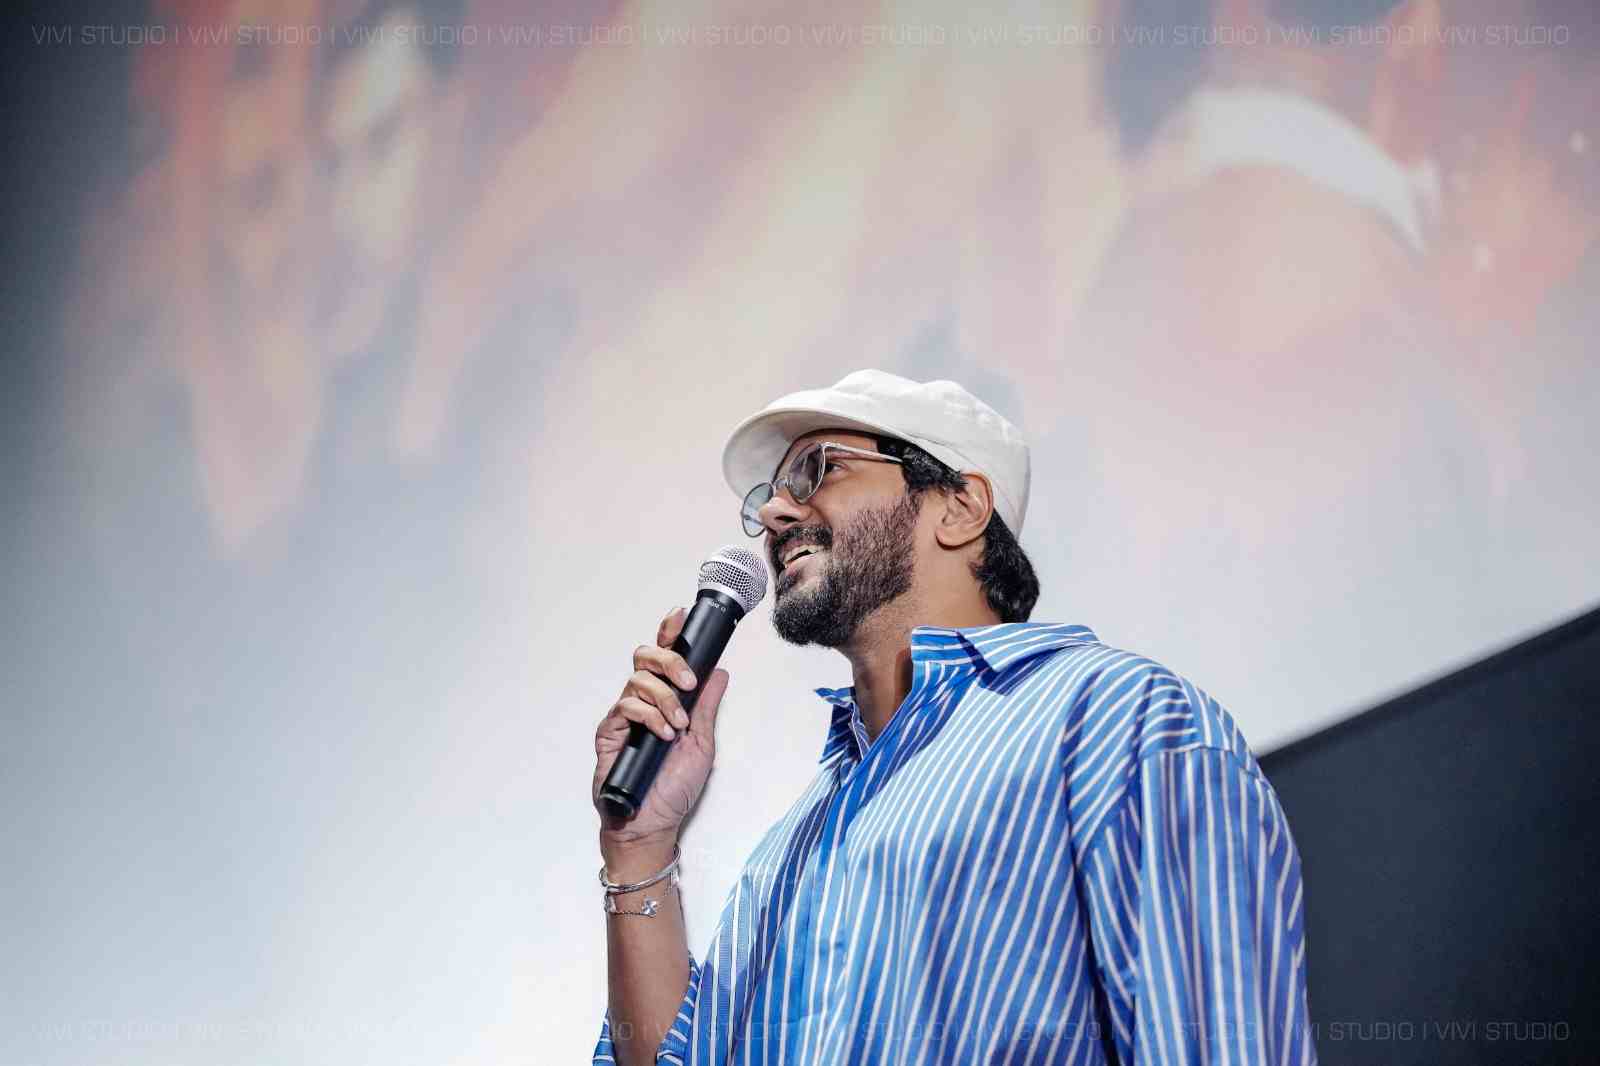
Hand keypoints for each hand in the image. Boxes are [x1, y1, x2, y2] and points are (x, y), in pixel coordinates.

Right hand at [593, 606, 729, 849]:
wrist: (653, 824)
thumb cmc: (674, 789)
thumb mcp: (703, 744)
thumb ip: (708, 707)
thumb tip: (720, 672)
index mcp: (666, 701)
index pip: (665, 658)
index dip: (669, 633)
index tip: (679, 615)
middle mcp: (644, 703)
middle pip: (646, 657)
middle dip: (671, 661)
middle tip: (689, 683)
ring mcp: (625, 716)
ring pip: (638, 680)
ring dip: (664, 698)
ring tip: (677, 725)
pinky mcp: (610, 732)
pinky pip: (626, 707)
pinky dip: (649, 716)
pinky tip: (662, 735)